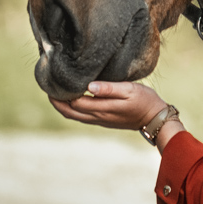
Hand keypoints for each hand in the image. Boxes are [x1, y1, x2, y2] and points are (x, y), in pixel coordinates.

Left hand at [49, 81, 168, 130]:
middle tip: (48, 88)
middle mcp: (98, 116)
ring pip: (74, 116)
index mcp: (102, 108)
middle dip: (57, 102)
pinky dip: (72, 109)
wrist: (154, 118)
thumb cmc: (144, 100)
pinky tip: (73, 100)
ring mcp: (100, 120)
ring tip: (56, 93)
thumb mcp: (129, 90)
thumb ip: (109, 88)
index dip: (61, 94)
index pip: (74, 102)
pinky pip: (82, 116)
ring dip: (63, 106)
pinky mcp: (103, 120)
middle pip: (70, 112)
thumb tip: (88, 87)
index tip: (52, 82)